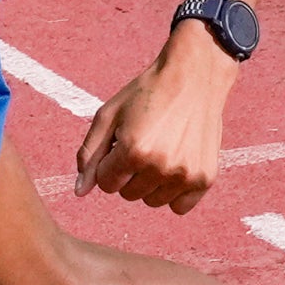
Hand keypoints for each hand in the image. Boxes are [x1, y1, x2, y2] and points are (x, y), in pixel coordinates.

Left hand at [74, 22, 238, 212]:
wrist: (194, 77)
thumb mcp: (109, 116)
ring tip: (161, 151)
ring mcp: (185, 174)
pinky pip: (179, 207)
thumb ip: (89, 154)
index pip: (105, 184)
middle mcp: (160, 166)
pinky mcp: (205, 178)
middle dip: (128, 173)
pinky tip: (176, 166)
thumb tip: (79, 192)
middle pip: (128, 194)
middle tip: (144, 143)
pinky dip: (174, 193)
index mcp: (132, 151)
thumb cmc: (146, 93)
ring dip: (150, 183)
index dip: (109, 163)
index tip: (121, 142)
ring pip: (151, 201)